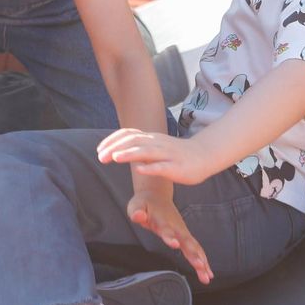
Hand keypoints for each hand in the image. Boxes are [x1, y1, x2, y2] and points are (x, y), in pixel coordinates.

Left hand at [97, 128, 214, 184]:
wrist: (205, 156)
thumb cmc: (176, 154)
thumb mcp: (155, 147)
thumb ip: (139, 146)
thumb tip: (118, 149)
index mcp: (151, 138)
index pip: (129, 134)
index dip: (112, 140)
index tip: (99, 150)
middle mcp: (158, 143)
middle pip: (134, 141)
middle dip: (115, 148)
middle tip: (100, 157)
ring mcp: (168, 154)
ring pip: (147, 151)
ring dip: (130, 154)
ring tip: (115, 158)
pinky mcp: (177, 167)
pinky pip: (163, 166)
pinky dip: (151, 168)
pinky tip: (139, 171)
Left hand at [125, 188, 211, 283]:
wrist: (156, 195)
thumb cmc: (145, 203)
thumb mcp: (137, 206)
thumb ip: (137, 212)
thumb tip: (138, 215)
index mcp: (163, 220)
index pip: (166, 229)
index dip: (170, 237)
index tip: (175, 244)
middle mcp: (176, 227)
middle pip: (186, 241)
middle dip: (194, 254)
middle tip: (200, 265)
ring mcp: (182, 232)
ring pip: (194, 247)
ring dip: (201, 261)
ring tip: (207, 276)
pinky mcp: (185, 236)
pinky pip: (196, 249)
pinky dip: (202, 261)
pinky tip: (207, 273)